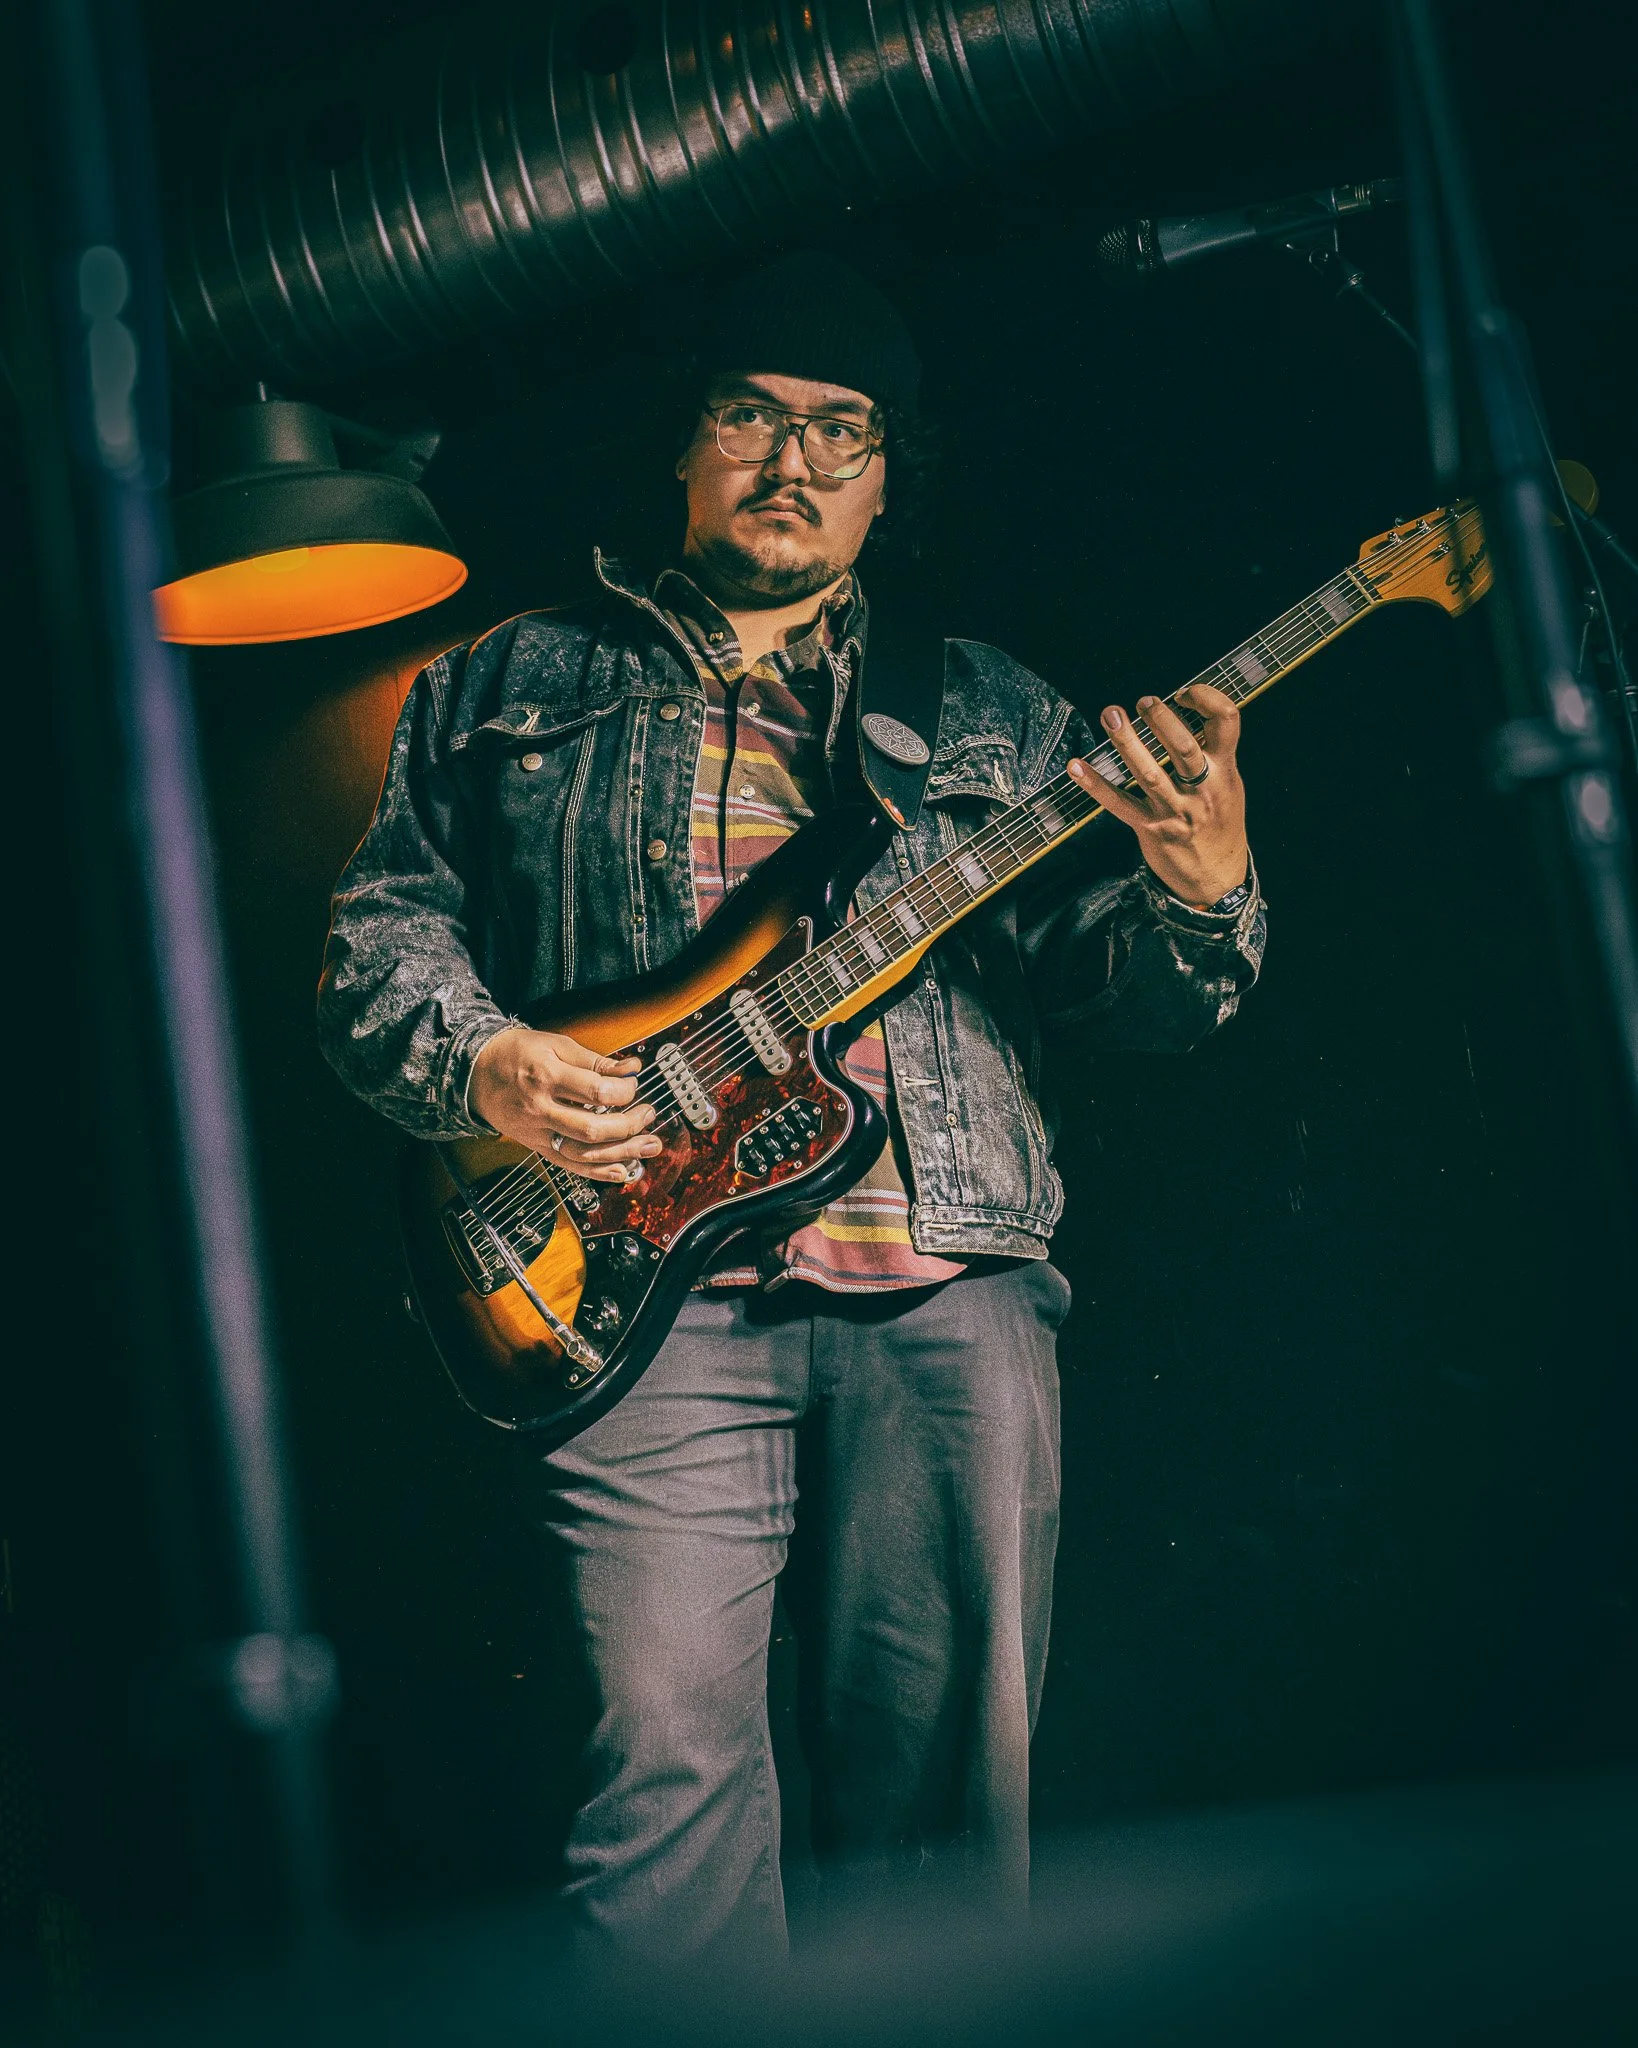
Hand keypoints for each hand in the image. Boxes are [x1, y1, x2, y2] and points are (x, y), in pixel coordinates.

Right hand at [469, 1027, 659, 1182]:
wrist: (475, 1073)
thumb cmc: (515, 1055)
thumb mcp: (555, 1045)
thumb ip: (595, 1060)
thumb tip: (631, 1068)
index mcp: (546, 1077)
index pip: (595, 1091)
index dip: (624, 1090)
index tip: (633, 1084)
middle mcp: (541, 1109)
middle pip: (592, 1129)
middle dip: (629, 1125)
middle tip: (648, 1114)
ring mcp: (538, 1133)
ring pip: (584, 1153)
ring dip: (622, 1153)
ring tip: (649, 1146)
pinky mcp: (537, 1147)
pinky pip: (570, 1166)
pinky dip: (598, 1172)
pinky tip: (622, 1170)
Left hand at [1068, 683, 1249, 907]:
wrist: (1216, 879)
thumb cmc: (1219, 825)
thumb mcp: (1229, 786)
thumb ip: (1212, 754)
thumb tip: (1185, 714)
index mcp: (1225, 772)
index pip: (1226, 721)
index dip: (1206, 698)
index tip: (1185, 693)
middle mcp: (1202, 790)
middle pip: (1183, 746)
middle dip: (1161, 719)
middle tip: (1144, 702)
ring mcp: (1175, 811)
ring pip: (1149, 772)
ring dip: (1127, 742)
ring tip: (1111, 715)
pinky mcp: (1150, 829)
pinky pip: (1118, 804)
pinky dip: (1095, 785)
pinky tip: (1076, 766)